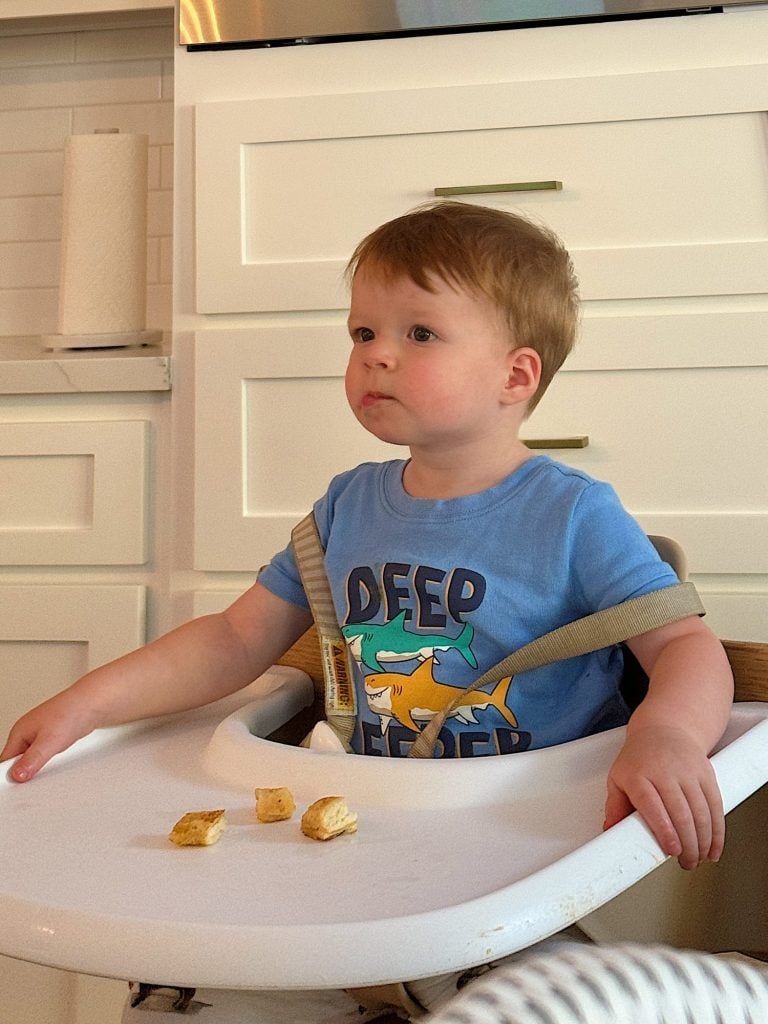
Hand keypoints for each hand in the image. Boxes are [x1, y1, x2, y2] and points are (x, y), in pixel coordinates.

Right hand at [0, 689, 96, 781]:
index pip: (5, 760)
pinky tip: (56, 761)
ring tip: (48, 765)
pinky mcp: (52, 737)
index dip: (10, 774)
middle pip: (17, 760)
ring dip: (38, 766)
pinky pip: (43, 754)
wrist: (93, 703)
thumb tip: (17, 775)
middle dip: (24, 771)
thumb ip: (32, 760)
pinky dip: (48, 760)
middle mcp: (27, 732)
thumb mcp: (49, 741)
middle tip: (35, 778)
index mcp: (19, 732)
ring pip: (32, 758)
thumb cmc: (71, 712)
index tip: (18, 785)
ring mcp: (40, 734)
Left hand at [603, 725, 724, 870]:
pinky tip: (714, 846)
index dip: (664, 830)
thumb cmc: (639, 757)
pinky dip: (717, 830)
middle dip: (687, 843)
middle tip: (686, 863)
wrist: (663, 728)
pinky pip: (715, 804)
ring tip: (698, 858)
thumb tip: (610, 831)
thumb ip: (615, 806)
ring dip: (703, 840)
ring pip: (701, 811)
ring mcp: (688, 771)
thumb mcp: (619, 777)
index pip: (652, 805)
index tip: (672, 849)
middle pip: (681, 812)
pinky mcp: (706, 773)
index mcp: (639, 774)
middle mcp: (665, 771)